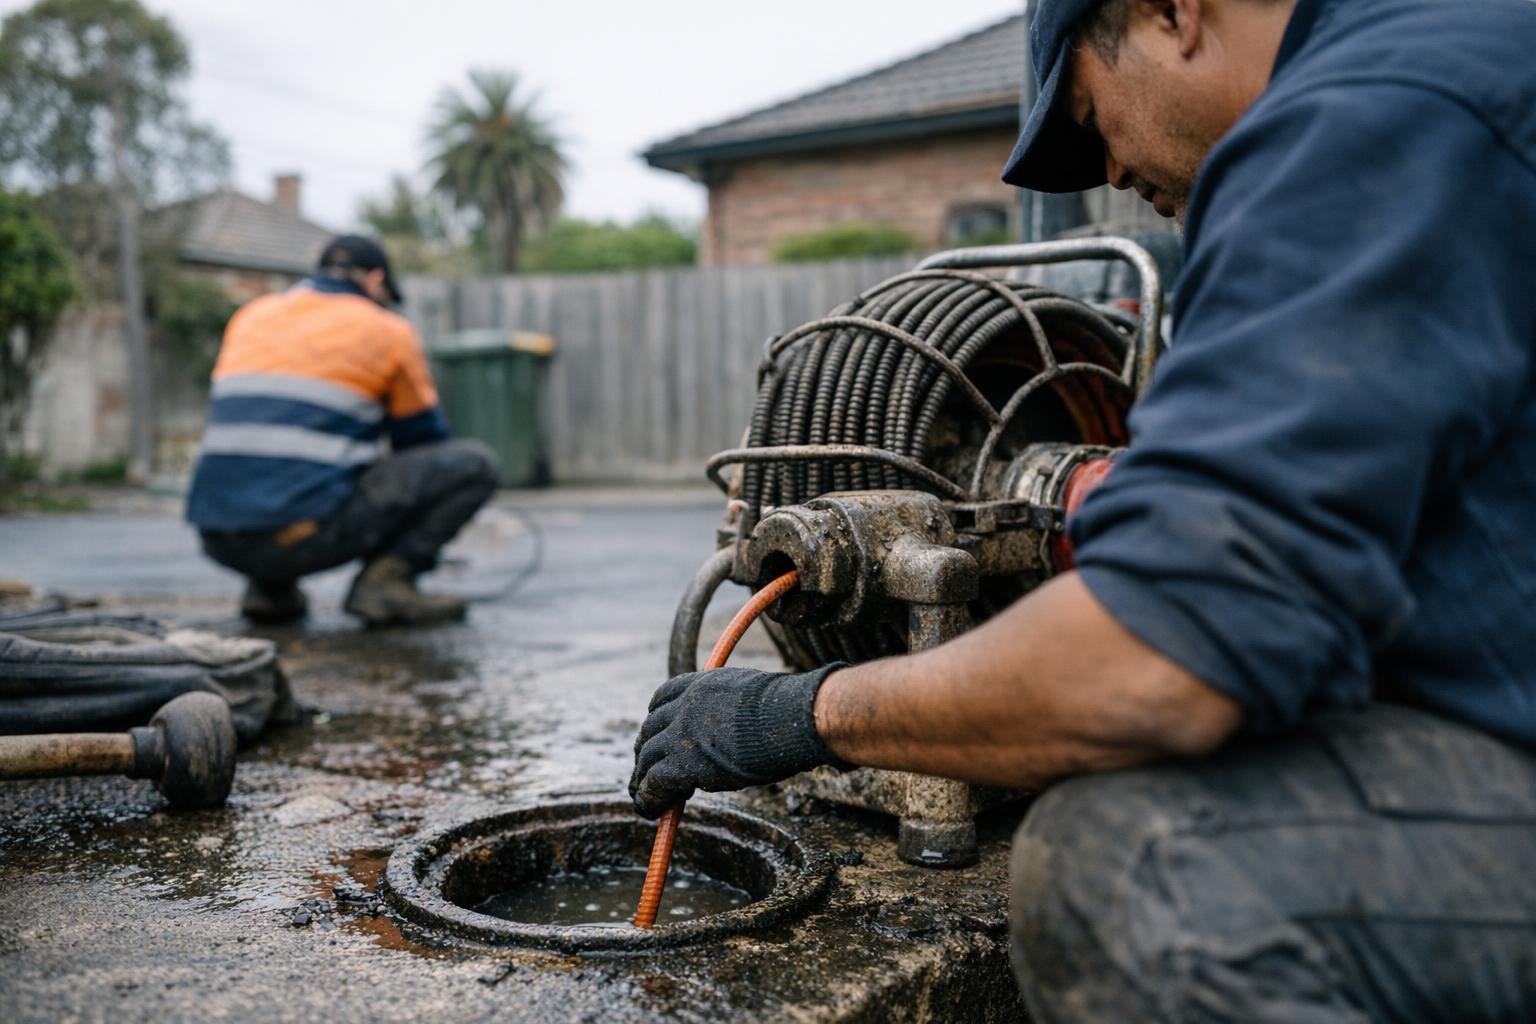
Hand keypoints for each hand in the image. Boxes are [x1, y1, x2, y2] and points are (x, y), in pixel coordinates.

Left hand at [628, 663, 847, 818]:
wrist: (794, 718)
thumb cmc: (790, 710)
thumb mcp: (755, 698)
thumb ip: (737, 709)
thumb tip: (746, 728)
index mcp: (703, 684)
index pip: (663, 696)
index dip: (656, 718)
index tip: (657, 732)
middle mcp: (686, 704)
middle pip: (650, 728)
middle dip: (646, 750)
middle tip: (647, 769)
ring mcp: (682, 733)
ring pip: (647, 756)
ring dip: (642, 777)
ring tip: (642, 795)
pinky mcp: (683, 762)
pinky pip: (654, 782)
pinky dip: (648, 797)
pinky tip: (651, 810)